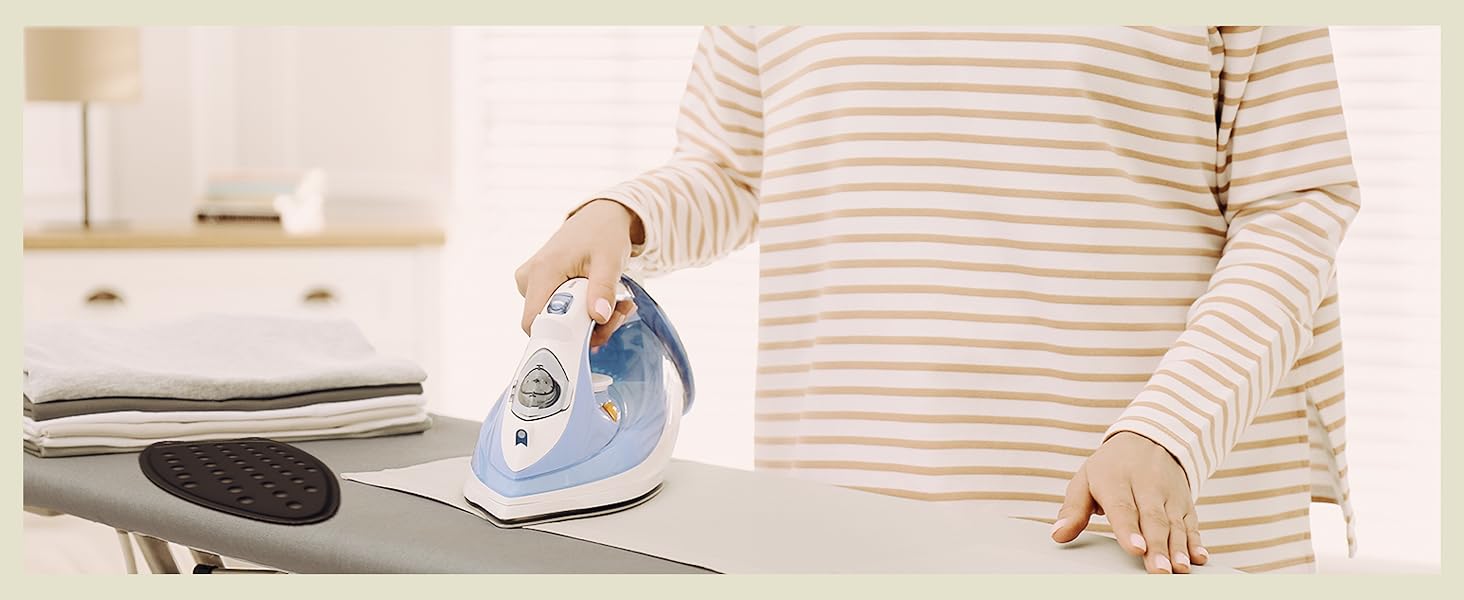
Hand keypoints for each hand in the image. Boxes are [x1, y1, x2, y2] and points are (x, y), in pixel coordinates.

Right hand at [515, 199, 642, 345]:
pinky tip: (602, 300)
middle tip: (616, 315)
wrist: (599, 218)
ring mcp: (531, 282)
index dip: (561, 337)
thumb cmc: (602, 233)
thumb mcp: (609, 260)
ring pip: (555, 320)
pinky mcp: (540, 285)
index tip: (596, 332)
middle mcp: (529, 278)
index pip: (534, 323)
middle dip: (585, 329)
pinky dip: (582, 313)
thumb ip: (603, 289)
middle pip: (548, 325)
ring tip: (615, 304)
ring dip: (588, 321)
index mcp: (541, 271)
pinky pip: (557, 311)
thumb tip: (599, 317)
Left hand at [1051, 432, 1207, 573]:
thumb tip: (1058, 535)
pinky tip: (1199, 558)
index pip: (1123, 507)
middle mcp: (1146, 486)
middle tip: (1159, 571)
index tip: (1135, 549)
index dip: (1129, 529)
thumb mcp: (1085, 480)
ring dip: (1179, 548)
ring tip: (1179, 569)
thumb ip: (1073, 510)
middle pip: (1153, 520)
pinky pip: (1192, 523)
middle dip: (1158, 547)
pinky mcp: (1186, 502)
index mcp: (1116, 480)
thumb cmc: (1111, 467)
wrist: (1149, 439)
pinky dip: (1197, 541)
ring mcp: (1169, 495)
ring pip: (1175, 524)